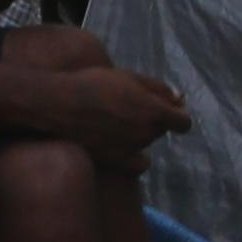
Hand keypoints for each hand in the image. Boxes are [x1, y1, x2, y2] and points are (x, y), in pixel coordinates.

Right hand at [28, 65, 196, 159]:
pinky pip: (138, 164)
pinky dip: (135, 156)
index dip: (177, 114)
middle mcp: (146, 135)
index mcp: (154, 112)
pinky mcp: (114, 162)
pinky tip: (122, 145)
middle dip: (153, 118)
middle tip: (129, 106)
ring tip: (114, 118)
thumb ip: (159, 88)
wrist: (58, 105)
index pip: (183, 123)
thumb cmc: (94, 84)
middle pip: (161, 130)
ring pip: (146, 142)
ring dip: (139, 133)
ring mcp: (131, 151)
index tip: (168, 109)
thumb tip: (181, 99)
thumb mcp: (129, 77)